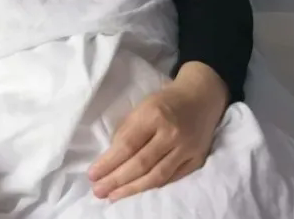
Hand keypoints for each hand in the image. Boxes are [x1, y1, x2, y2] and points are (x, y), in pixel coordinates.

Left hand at [89, 62, 228, 201]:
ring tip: (113, 196)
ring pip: (156, 176)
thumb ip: (128, 130)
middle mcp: (171, 133)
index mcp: (154, 114)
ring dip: (132, 189)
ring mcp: (187, 148)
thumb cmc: (165, 101)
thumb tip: (111, 158)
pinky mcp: (198, 159)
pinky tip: (137, 190)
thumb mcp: (142, 105)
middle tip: (99, 191)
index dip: (109, 163)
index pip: (127, 145)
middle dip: (116, 180)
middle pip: (140, 164)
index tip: (93, 175)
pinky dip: (152, 185)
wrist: (201, 97)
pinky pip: (171, 178)